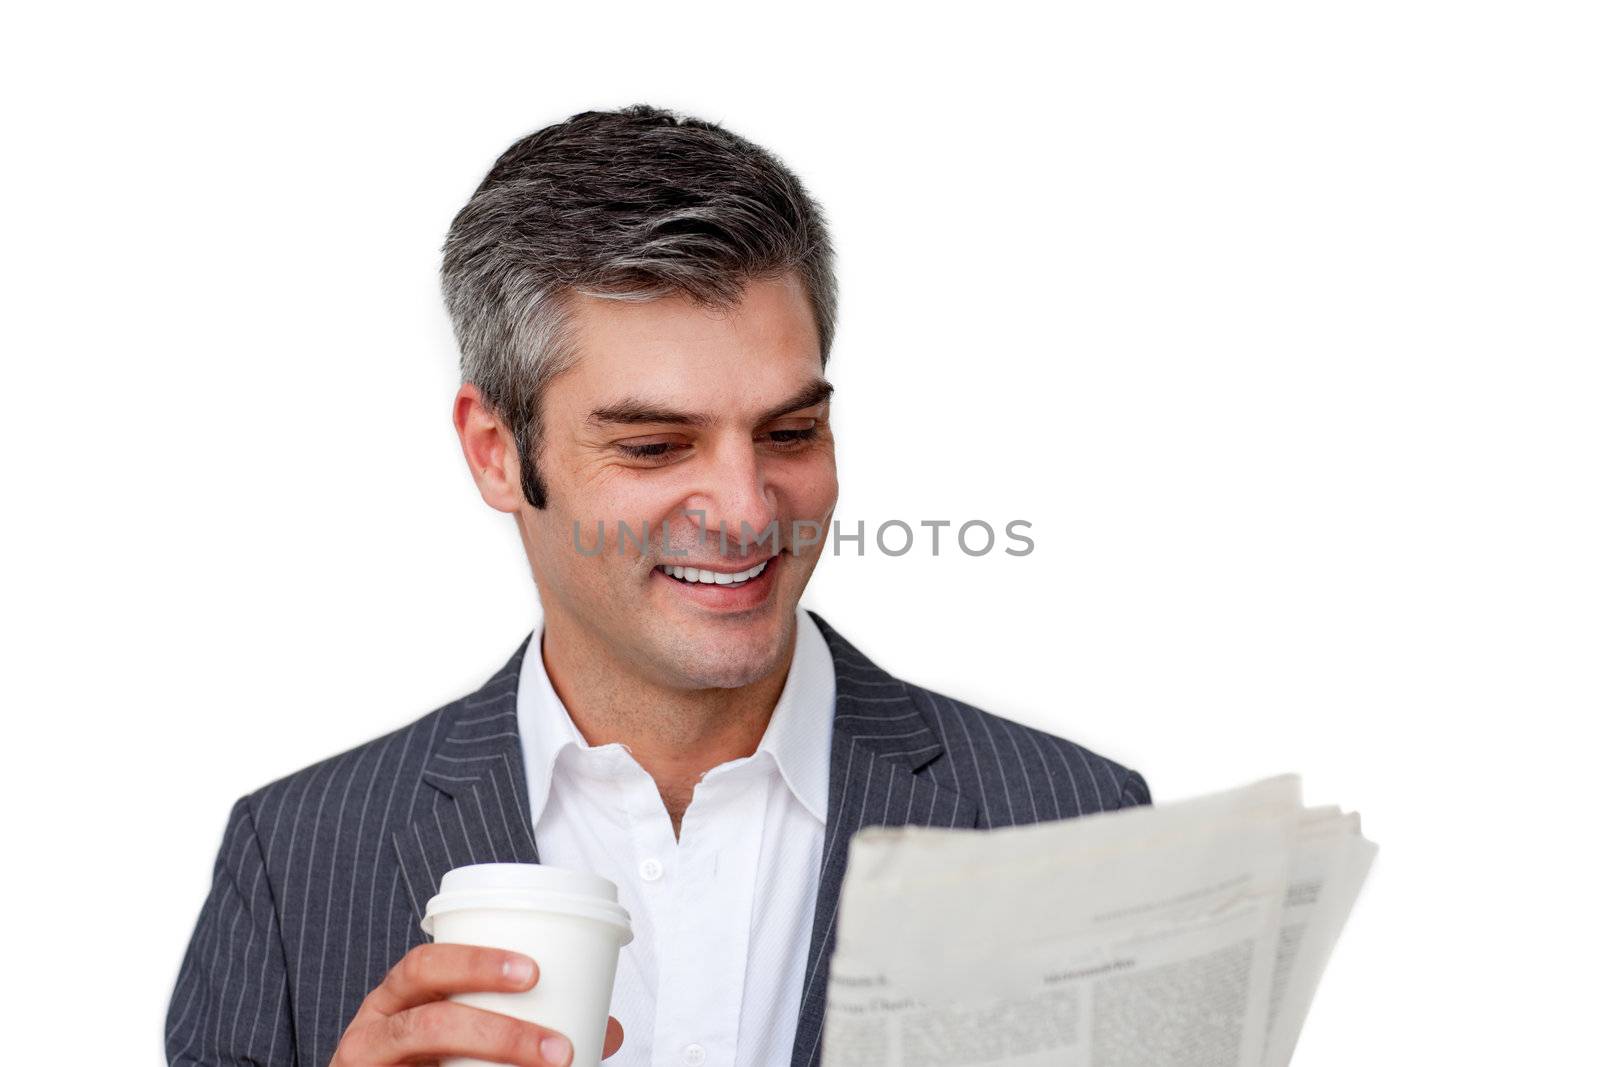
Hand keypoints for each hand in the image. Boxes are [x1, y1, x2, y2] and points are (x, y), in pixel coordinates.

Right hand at [330, 943, 624, 1065]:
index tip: (534, 971)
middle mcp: (376, 1029)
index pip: (426, 964)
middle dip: (495, 1031)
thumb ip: (526, 1027)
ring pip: (423, 1053)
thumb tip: (609, 1031)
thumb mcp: (467, 1035)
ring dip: (495, 1056)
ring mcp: (368, 1065)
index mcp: (400, 996)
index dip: (475, 962)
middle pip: (427, 1019)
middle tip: (554, 1046)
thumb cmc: (427, 1056)